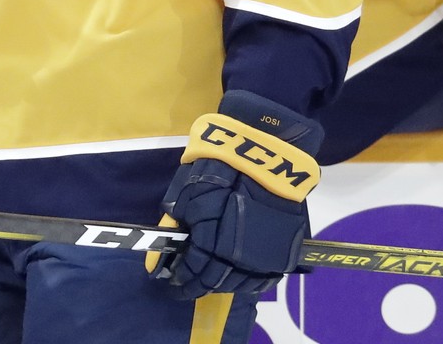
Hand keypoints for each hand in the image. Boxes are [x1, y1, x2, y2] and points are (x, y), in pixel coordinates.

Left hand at [146, 90, 321, 298]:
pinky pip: (263, 279)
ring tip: (209, 282)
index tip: (171, 281)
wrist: (265, 155)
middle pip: (214, 282)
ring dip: (221, 286)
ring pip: (239, 284)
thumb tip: (158, 256)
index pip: (192, 271)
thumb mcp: (187, 194)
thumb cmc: (219, 168)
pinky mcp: (284, 252)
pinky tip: (236, 279)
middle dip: (196, 285)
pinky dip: (247, 283)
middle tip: (186, 287)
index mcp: (211, 242)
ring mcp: (263, 258)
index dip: (180, 278)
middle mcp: (238, 258)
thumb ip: (175, 226)